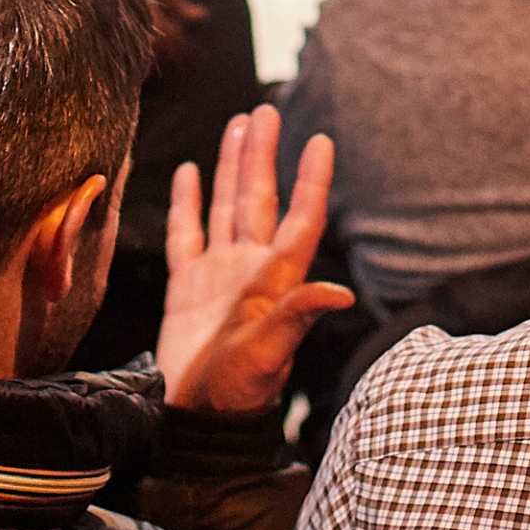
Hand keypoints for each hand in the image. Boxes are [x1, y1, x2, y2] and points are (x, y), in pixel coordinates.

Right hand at [158, 106, 352, 416]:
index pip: (299, 218)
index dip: (311, 181)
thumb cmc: (240, 391)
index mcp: (275, 280)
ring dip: (231, 166)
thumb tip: (344, 294)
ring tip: (238, 125)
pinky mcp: (185, 287)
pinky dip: (188, 203)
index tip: (320, 141)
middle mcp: (249, 269)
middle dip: (262, 155)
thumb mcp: (271, 353)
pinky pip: (186, 234)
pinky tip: (190, 172)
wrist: (197, 418)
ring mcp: (217, 275)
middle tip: (265, 111)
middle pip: (258, 198)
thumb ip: (300, 316)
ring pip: (225, 206)